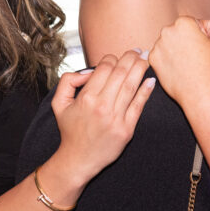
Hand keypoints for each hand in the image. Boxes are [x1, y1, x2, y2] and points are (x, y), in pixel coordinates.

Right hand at [51, 51, 153, 180]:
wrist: (78, 160)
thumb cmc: (70, 131)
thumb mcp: (59, 104)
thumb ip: (68, 81)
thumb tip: (88, 71)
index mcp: (86, 98)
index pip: (104, 68)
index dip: (111, 58)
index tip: (115, 58)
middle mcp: (102, 106)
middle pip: (120, 73)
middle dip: (130, 58)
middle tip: (137, 50)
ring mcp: (116, 118)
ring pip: (131, 86)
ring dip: (140, 69)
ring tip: (146, 58)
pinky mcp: (126, 130)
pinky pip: (138, 106)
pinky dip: (146, 92)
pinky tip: (151, 80)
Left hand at [149, 16, 209, 104]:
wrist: (198, 92)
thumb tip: (204, 24)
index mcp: (183, 23)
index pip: (191, 23)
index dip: (199, 35)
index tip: (202, 47)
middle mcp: (167, 31)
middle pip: (177, 32)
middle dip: (185, 40)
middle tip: (195, 56)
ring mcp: (157, 45)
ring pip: (168, 43)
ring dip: (175, 49)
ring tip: (187, 64)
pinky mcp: (152, 59)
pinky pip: (161, 55)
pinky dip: (168, 60)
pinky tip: (178, 68)